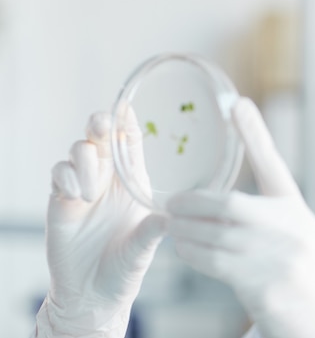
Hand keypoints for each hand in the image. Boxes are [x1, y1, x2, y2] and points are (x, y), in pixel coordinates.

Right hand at [34, 109, 166, 337]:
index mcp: (132, 181)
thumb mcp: (144, 246)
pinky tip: (77, 196)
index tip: (126, 106)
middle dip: (99, 123)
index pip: (129, 142)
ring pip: (78, 151)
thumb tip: (172, 217)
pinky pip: (58, 174)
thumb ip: (153, 230)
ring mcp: (82, 187)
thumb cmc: (126, 265)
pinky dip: (66, 178)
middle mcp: (108, 179)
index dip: (126, 122)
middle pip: (100, 137)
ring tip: (90, 191)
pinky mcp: (60, 202)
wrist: (95, 293)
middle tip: (101, 125)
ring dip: (84, 160)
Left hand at [167, 97, 314, 337]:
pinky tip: (185, 250)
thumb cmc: (299, 276)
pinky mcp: (266, 287)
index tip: (237, 104)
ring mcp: (280, 259)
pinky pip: (217, 265)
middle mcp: (292, 229)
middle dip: (194, 203)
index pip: (273, 165)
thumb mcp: (293, 235)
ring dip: (186, 232)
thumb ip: (266, 214)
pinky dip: (194, 255)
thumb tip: (221, 199)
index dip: (254, 133)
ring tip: (172, 227)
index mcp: (296, 211)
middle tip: (172, 203)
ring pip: (216, 236)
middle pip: (230, 204)